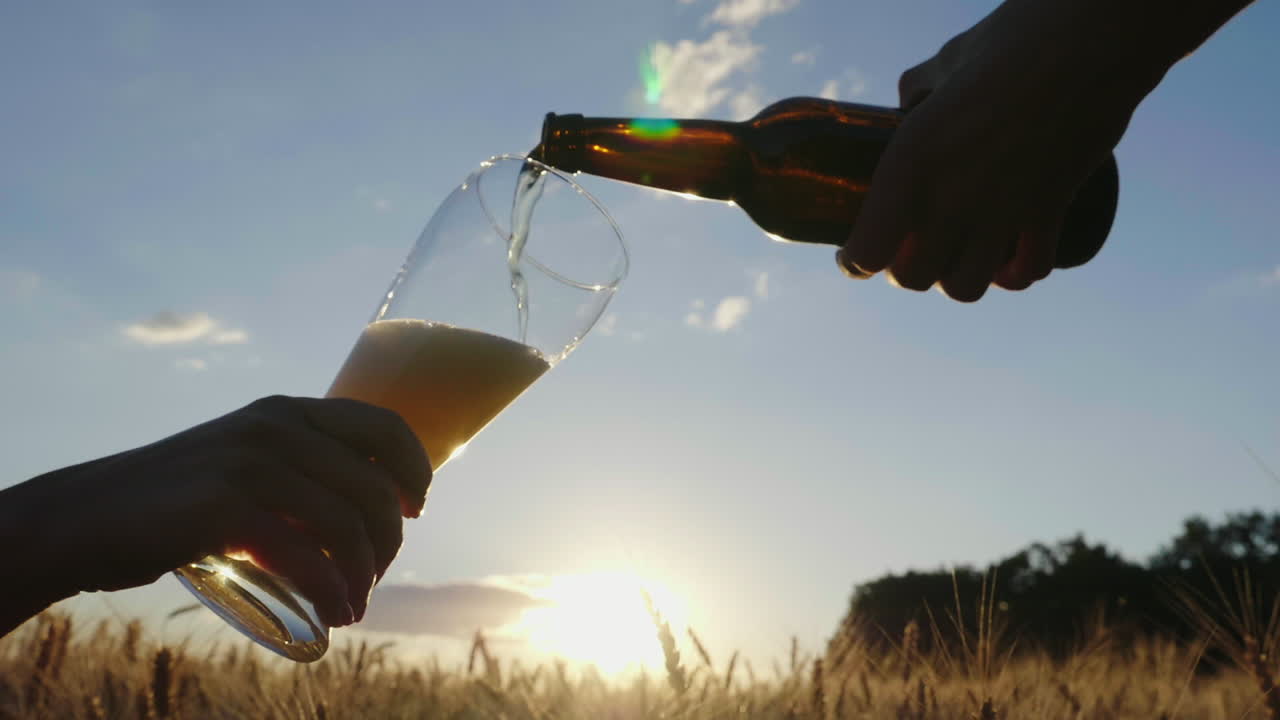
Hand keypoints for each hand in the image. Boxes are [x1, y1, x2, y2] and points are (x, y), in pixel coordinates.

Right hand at [1, 395, 429, 632]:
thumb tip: (366, 503)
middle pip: (373, 489)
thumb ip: (294, 464)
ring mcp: (252, 463)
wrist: (87, 515)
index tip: (415, 509)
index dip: (415, 469)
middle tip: (373, 577)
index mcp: (287, 411)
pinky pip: (308, 556)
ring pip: (347, 526)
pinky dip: (332, 591)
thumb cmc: (176, 498)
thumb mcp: (245, 458)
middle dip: (388, 543)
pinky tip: (334, 612)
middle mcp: (276, 427)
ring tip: (354, 606)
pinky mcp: (227, 506)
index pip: (384, 426)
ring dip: (364, 576)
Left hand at [838, 0, 1164, 300]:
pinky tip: (1006, 261)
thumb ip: (919, 86)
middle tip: (908, 250)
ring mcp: (1003, 213)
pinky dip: (1013, 274)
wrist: (1098, 42)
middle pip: (914, 278)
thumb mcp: (948, 60)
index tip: (855, 258)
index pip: (869, 252)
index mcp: (911, 163)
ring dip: (955, 278)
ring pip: (965, 288)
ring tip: (955, 256)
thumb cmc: (1016, 40)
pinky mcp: (1049, 213)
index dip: (856, 263)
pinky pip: (1026, 271)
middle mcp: (951, 200)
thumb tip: (908, 100)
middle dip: (905, 270)